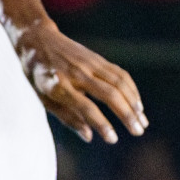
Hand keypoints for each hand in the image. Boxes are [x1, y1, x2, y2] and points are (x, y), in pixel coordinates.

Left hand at [14, 21, 146, 144]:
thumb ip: (67, 117)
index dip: (101, 124)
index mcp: (59, 86)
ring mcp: (88, 63)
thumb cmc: (38, 76)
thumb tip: (89, 137)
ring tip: (142, 121)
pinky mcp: (97, 58)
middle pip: (108, 94)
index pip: (85, 107)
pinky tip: (137, 104)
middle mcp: (76, 73)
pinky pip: (120, 74)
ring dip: (134, 103)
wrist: (37, 40)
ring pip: (119, 83)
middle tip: (138, 132)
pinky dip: (131, 89)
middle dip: (126, 114)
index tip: (113, 139)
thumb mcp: (43, 99)